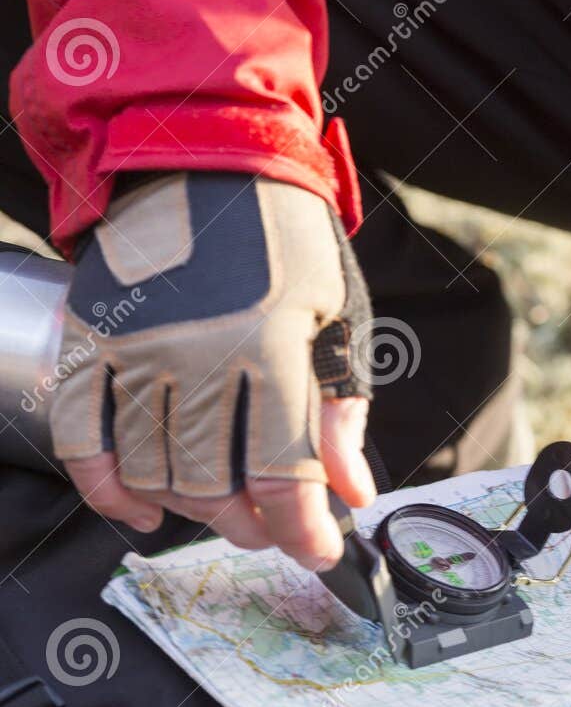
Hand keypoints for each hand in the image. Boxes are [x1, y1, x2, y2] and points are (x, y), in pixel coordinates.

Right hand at [51, 172, 377, 568]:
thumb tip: (351, 492)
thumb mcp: (339, 311)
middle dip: (250, 525)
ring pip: (151, 472)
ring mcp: (136, 348)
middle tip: (271, 526)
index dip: (303, 531)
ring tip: (222, 510)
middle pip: (213, 485)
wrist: (209, 155)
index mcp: (272, 343)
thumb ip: (342, 405)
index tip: (318, 551)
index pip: (284, 473)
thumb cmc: (286, 235)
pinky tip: (140, 511)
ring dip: (188, 511)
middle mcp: (197, 352)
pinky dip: (105, 489)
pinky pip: (82, 438)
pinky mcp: (92, 339)